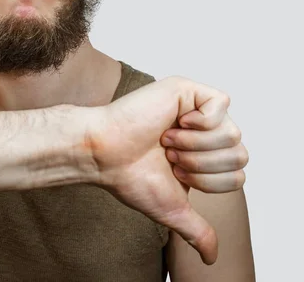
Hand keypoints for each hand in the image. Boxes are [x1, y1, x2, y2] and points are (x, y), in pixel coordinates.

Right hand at [84, 76, 247, 264]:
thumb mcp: (172, 209)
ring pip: (233, 132)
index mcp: (203, 154)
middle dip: (202, 165)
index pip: (238, 174)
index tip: (173, 172)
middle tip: (170, 156)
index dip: (208, 182)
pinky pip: (221, 104)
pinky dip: (199, 123)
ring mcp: (196, 108)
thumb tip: (211, 257)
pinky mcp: (187, 89)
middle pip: (240, 154)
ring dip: (196, 146)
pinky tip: (174, 124)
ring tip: (167, 141)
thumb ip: (196, 230)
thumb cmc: (129, 176)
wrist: (105, 154)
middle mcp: (203, 130)